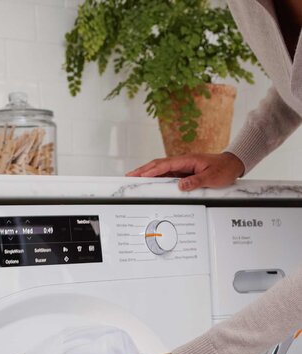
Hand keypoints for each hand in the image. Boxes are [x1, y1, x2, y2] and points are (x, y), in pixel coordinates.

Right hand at [127, 152, 244, 191]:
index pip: (165, 165)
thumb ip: (196, 181)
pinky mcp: (184, 172)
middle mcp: (182, 162)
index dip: (151, 170)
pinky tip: (150, 182)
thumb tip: (180, 186)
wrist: (232, 164)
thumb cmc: (223, 169)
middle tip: (129, 176)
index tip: (139, 175)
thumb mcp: (212, 177)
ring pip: (161, 169)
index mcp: (187, 160)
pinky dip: (157, 177)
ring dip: (147, 173)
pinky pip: (167, 174)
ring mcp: (182, 167)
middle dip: (143, 170)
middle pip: (158, 165)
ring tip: (134, 178)